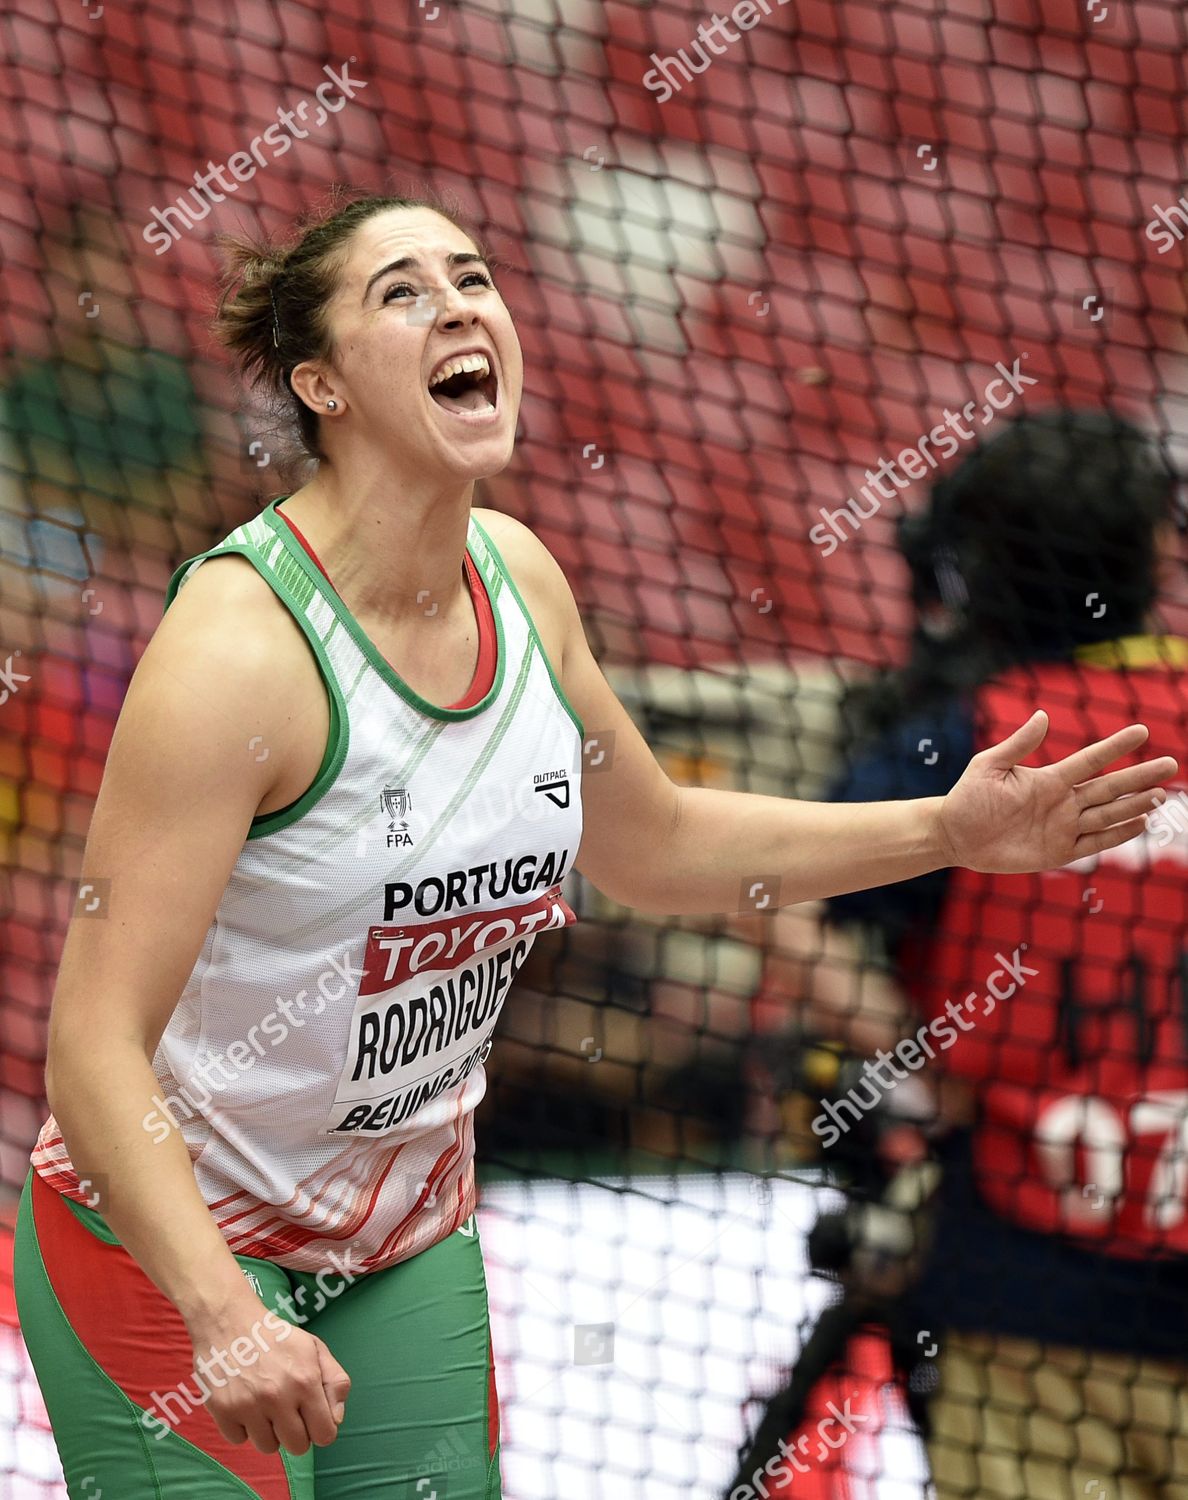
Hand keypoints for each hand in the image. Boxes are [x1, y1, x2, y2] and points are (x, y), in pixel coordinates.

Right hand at [186, 1295, 350, 1455]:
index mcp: (305, 1380)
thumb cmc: (276, 1337)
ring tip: (264, 1404)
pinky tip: (244, 1402)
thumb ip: (335, 1382)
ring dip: (268, 1431)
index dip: (321, 1429)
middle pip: (297, 1447)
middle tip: (287, 1411)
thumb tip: (336, 1420)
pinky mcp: (222, 1410)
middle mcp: (278, 1397)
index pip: (325, 1435)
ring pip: (268, 1447)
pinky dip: (242, 1427)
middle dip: (296, 1433)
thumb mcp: (315, 1348)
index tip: (312, 1418)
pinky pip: (238, 1440)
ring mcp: (248, 1406)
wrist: (230, 1321)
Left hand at [936, 710, 1176, 874]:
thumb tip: (1042, 715)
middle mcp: (1062, 801)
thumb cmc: (968, 797)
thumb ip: (1017, 744)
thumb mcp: (989, 766)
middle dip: (1139, 777)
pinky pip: (1094, 842)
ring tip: (1161, 794)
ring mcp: (1063, 827)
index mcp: (1049, 778)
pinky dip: (1118, 835)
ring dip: (1135, 805)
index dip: (1115, 746)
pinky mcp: (1059, 851)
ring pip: (1108, 814)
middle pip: (1109, 788)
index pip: (1090, 760)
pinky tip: (1140, 824)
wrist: (954, 834)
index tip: (1142, 731)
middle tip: (1171, 763)